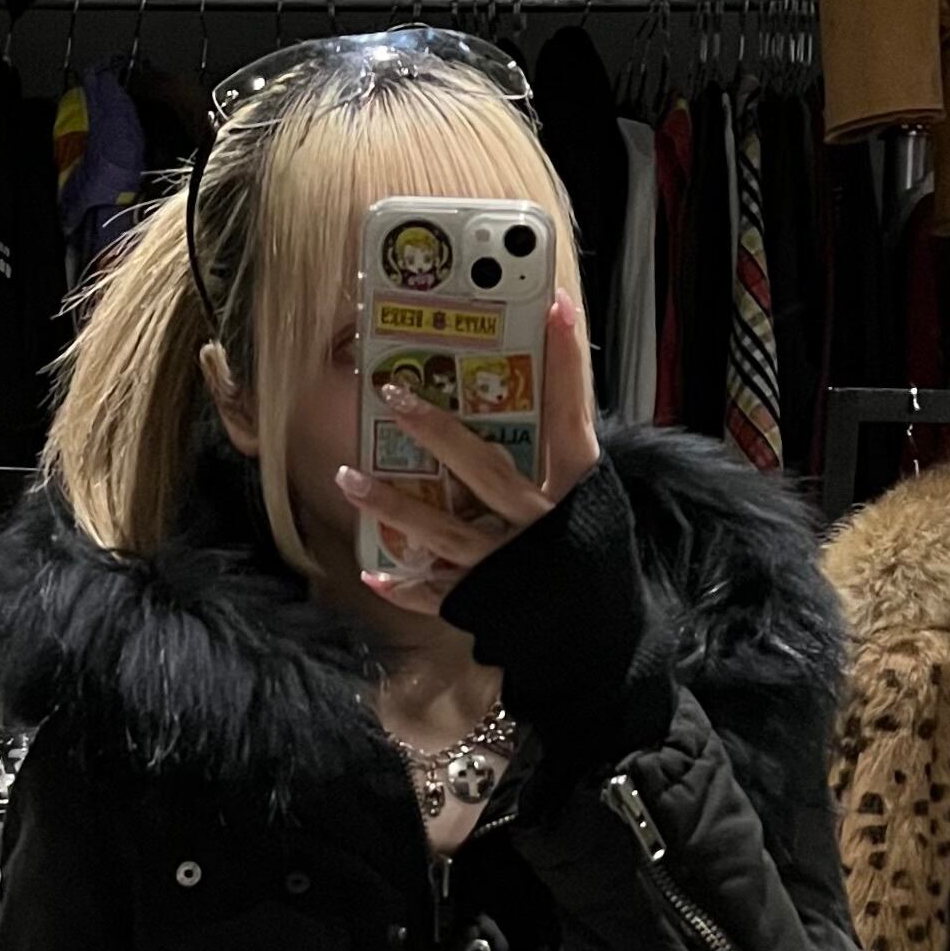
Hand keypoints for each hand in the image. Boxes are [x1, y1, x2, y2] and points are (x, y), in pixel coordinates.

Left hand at [338, 292, 602, 619]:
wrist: (601, 645)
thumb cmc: (592, 563)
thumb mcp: (593, 506)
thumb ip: (562, 462)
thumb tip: (528, 404)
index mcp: (577, 492)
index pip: (572, 416)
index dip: (566, 362)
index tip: (553, 305)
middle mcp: (540, 525)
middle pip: (483, 468)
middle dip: (437, 430)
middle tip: (392, 394)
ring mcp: (508, 566)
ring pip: (442, 531)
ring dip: (391, 505)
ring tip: (348, 477)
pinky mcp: (487, 602)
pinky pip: (437, 593)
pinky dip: (404, 586)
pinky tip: (372, 572)